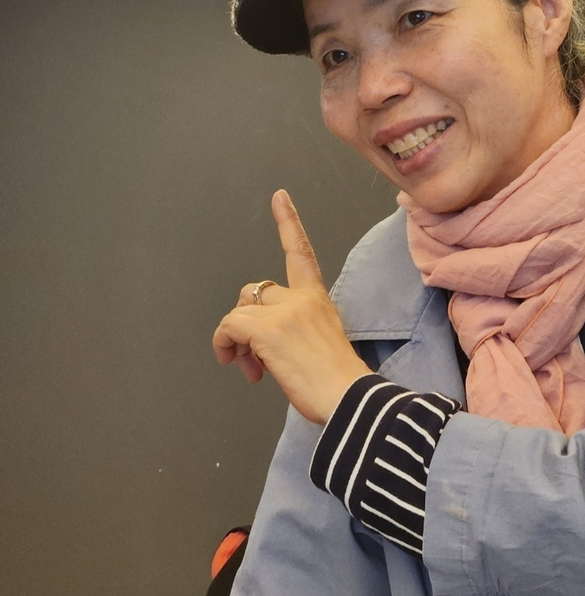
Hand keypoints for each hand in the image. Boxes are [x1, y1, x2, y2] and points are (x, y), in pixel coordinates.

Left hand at [213, 189, 371, 423]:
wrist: (348, 398)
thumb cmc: (338, 382)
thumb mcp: (321, 340)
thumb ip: (293, 328)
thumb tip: (258, 345)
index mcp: (317, 298)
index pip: (300, 252)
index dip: (288, 222)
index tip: (279, 197)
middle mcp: (301, 298)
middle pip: (255, 291)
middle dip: (245, 319)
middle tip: (251, 356)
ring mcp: (284, 311)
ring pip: (239, 311)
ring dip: (235, 340)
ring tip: (249, 367)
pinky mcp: (267, 329)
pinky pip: (229, 326)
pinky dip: (225, 344)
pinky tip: (236, 363)